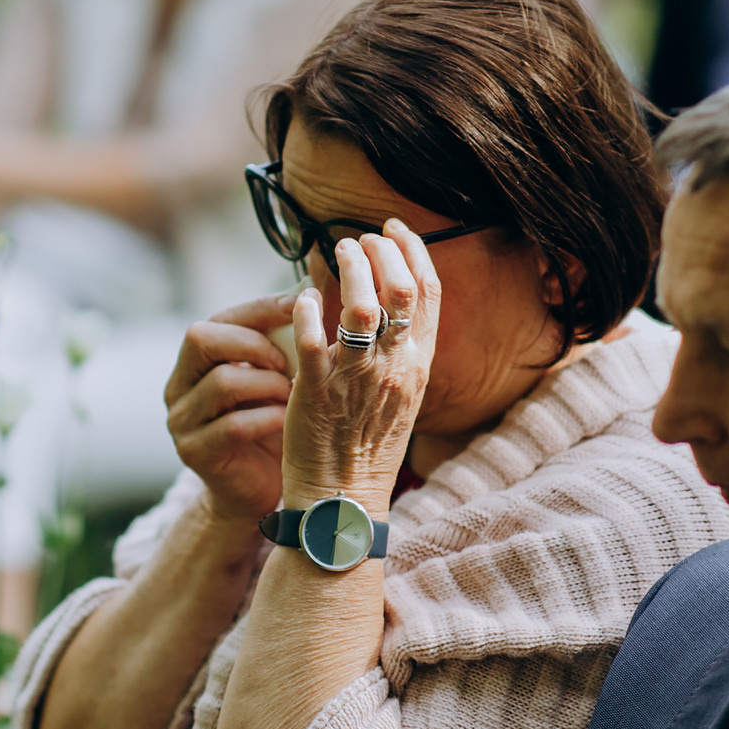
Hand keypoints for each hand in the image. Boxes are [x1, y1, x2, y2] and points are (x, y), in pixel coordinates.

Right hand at [166, 293, 296, 521]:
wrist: (259, 491)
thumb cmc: (274, 426)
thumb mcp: (277, 379)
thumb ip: (285, 341)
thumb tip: (318, 289)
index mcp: (196, 361)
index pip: (220, 318)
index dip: (260, 309)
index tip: (302, 304)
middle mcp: (179, 385)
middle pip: (201, 337)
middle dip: (253, 344)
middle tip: (288, 362)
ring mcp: (182, 420)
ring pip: (222, 381)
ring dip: (268, 384)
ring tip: (293, 396)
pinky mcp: (194, 453)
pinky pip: (232, 425)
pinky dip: (268, 418)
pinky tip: (288, 421)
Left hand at [279, 224, 439, 513]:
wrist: (343, 499)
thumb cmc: (367, 447)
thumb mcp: (401, 395)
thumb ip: (398, 349)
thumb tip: (381, 299)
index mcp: (418, 366)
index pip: (428, 293)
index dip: (413, 251)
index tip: (394, 229)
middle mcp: (394, 367)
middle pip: (400, 289)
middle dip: (380, 251)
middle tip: (358, 239)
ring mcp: (357, 377)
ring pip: (360, 304)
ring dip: (347, 269)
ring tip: (334, 253)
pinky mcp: (317, 389)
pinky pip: (313, 334)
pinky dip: (306, 307)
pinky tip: (300, 297)